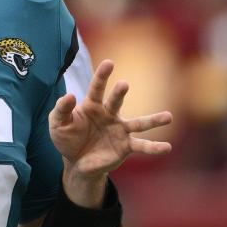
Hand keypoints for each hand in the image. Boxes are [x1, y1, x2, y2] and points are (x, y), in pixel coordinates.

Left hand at [48, 60, 171, 181]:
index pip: (97, 88)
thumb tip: (69, 95)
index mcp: (92, 105)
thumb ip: (61, 109)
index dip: (102, 75)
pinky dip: (154, 147)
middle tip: (124, 85)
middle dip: (119, 93)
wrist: (76, 163)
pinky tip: (166, 148)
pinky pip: (142, 146)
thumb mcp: (57, 124)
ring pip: (139, 123)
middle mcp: (109, 114)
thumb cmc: (67, 138)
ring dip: (154, 120)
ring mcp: (120, 130)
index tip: (109, 63)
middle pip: (116, 101)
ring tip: (168, 117)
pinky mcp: (125, 146)